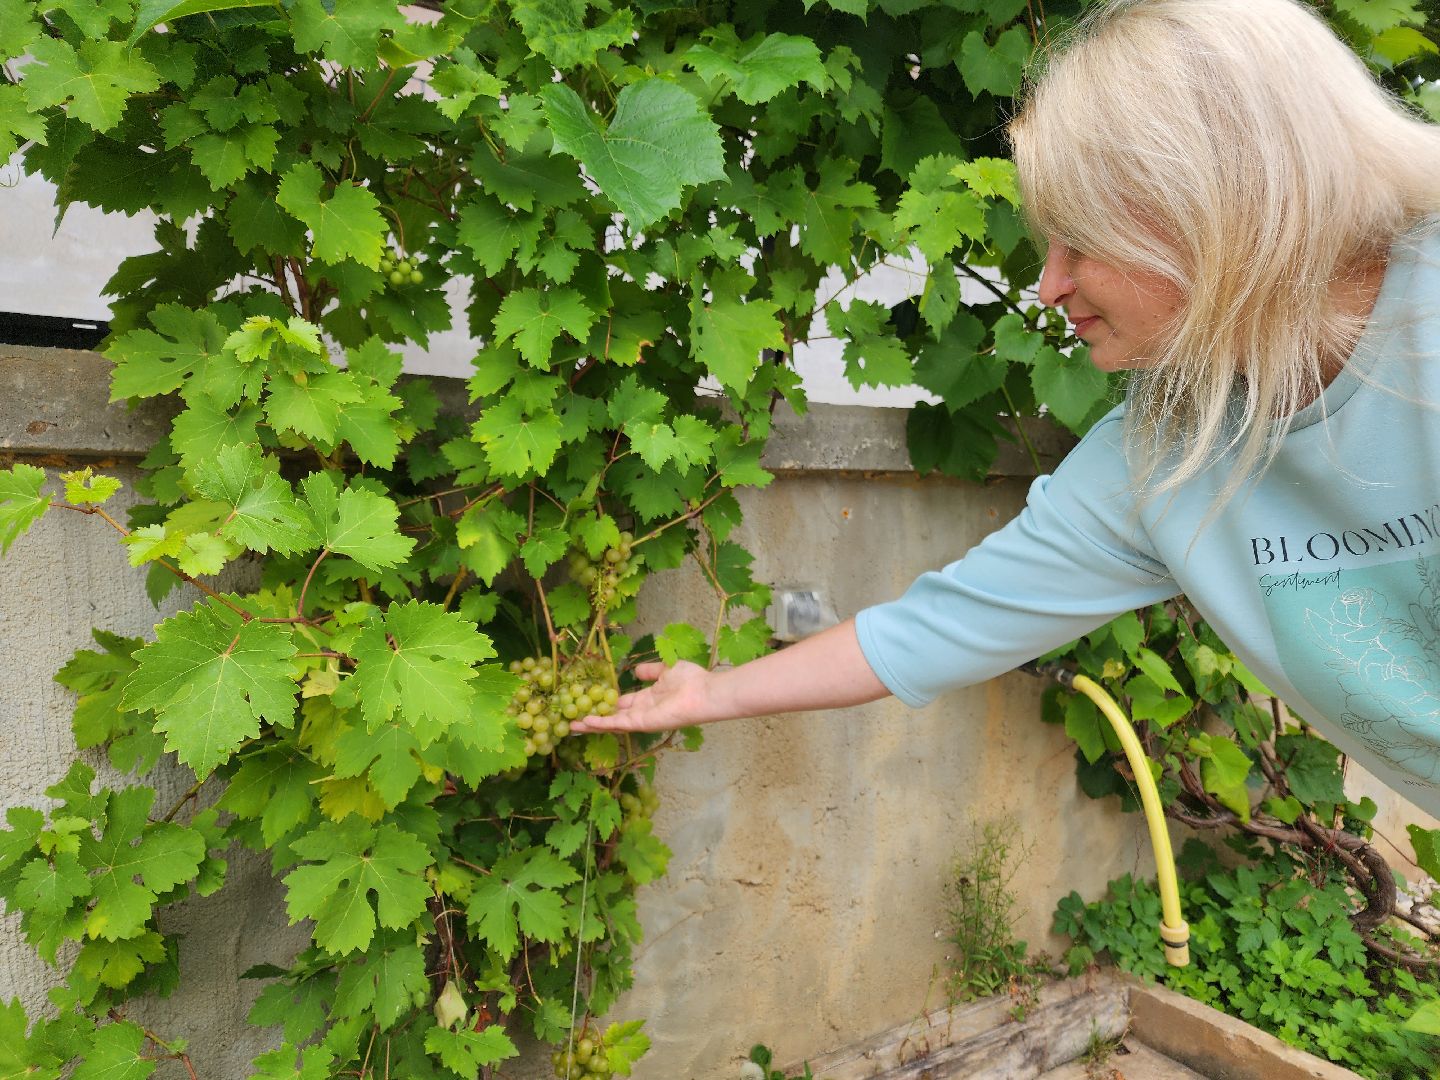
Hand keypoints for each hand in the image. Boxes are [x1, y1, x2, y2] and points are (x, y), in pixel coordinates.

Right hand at [570, 660, 714, 733]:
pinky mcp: (642, 723)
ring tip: (572, 725)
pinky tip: (585, 722)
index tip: (589, 701)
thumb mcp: (665, 670)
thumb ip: (650, 671)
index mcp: (648, 699)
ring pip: (612, 723)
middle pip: (613, 716)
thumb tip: (635, 670)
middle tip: (574, 718)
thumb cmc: (691, 680)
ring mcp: (642, 719)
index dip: (606, 703)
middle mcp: (642, 711)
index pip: (622, 704)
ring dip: (592, 725)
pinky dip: (602, 723)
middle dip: (594, 718)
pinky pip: (619, 724)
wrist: (704, 692)